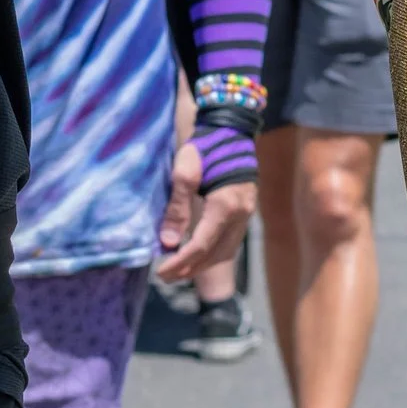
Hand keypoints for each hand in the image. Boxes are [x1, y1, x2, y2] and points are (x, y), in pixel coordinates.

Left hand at [155, 142, 256, 284]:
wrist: (232, 131)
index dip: (179, 262)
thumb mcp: (185, 172)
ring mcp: (246, 216)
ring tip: (178, 271)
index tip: (160, 271)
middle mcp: (240, 216)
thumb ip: (176, 208)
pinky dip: (213, 255)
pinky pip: (230, 244)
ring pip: (224, 253)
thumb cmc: (206, 147)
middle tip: (164, 277)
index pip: (200, 245)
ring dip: (201, 266)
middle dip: (188, 269)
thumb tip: (166, 242)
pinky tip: (198, 257)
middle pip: (214, 255)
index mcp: (225, 206)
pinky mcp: (245, 213)